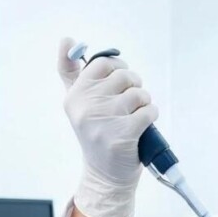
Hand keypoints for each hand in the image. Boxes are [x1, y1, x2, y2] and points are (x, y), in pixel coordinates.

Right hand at [57, 37, 158, 216]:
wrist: (105, 175)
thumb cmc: (96, 134)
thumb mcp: (79, 104)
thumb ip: (71, 72)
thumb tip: (66, 40)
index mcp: (74, 96)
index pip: (103, 64)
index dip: (119, 70)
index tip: (119, 84)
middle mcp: (85, 107)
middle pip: (124, 77)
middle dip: (134, 87)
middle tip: (129, 104)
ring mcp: (103, 121)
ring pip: (139, 93)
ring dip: (143, 103)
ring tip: (135, 116)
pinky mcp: (122, 134)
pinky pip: (148, 110)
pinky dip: (151, 116)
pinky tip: (143, 126)